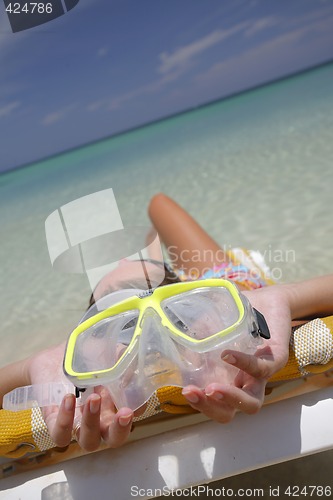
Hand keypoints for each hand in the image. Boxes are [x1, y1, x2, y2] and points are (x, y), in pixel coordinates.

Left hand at [26, 343, 132, 450]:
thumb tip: (134, 367)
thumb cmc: (86, 356)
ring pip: (89, 441)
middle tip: (124, 413)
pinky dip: (65, 420)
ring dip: (93, 423)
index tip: (134, 405)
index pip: (129, 419)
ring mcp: (77, 422)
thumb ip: (122, 359)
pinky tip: (68, 398)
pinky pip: (60, 434)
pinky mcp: (54, 421)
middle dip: (120, 430)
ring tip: (94, 398)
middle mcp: (98, 419)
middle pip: (114, 439)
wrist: (55, 354)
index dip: (135, 416)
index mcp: (113, 405)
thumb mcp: (107, 352)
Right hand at [182, 285, 291, 422]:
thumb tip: (163, 342)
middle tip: (193, 393)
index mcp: (226, 380)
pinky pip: (262, 370)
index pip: (211, 405)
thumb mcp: (207, 327)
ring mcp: (261, 375)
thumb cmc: (234, 317)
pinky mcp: (277, 360)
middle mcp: (243, 383)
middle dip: (209, 408)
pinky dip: (243, 364)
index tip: (183, 390)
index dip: (198, 404)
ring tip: (212, 389)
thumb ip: (190, 337)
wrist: (267, 300)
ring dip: (230, 399)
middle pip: (228, 413)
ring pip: (252, 403)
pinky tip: (227, 356)